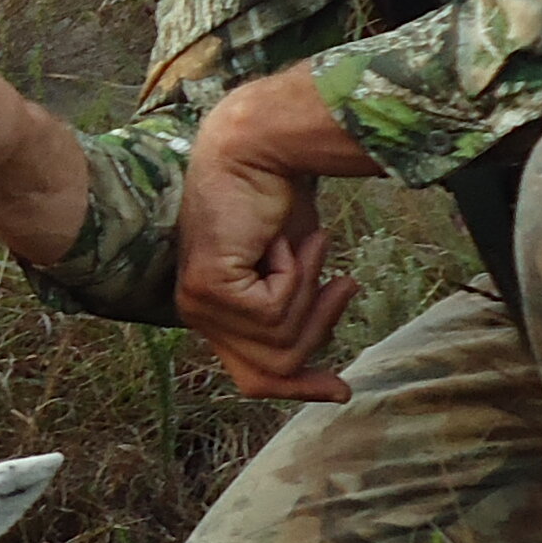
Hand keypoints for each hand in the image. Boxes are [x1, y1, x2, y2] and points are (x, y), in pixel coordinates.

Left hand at [176, 73, 373, 401]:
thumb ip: (298, 316)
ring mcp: (198, 303)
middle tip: (344, 283)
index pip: (252, 376)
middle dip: (318, 326)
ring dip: (308, 288)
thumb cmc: (278, 201)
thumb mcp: (296, 273)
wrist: (259, 151)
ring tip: (306, 245)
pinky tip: (281, 239)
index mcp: (212, 312)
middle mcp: (196, 313)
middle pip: (272, 368)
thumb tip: (325, 370)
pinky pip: (275, 311)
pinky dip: (295, 272)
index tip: (341, 391)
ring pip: (280, 341)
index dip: (298, 388)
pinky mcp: (210, 288)